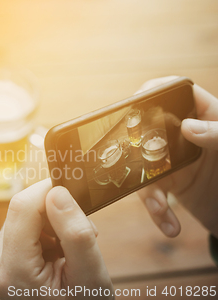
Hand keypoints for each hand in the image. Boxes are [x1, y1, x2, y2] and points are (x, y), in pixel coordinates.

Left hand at [0, 181, 112, 298]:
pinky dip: (44, 233)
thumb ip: (75, 234)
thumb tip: (57, 192)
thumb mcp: (90, 275)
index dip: (48, 191)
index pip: (22, 208)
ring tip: (71, 250)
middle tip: (83, 233)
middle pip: (21, 211)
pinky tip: (58, 253)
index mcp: (13, 271)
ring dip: (51, 224)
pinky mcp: (0, 261)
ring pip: (22, 217)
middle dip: (55, 213)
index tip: (76, 193)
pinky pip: (22, 229)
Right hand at [136, 76, 217, 237]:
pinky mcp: (168, 184)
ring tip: (160, 207)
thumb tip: (188, 127)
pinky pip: (150, 193)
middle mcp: (183, 134)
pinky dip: (156, 211)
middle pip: (147, 127)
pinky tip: (169, 225)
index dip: (153, 91)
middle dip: (135, 146)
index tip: (135, 105)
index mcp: (205, 114)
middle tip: (132, 160)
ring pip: (142, 165)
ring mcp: (173, 159)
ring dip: (147, 191)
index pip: (174, 90)